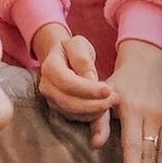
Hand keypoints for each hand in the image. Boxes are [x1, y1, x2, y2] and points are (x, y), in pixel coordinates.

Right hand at [34, 28, 116, 146]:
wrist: (64, 57)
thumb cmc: (72, 49)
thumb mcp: (78, 45)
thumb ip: (83, 60)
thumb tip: (91, 80)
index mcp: (49, 67)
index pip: (67, 83)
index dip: (88, 90)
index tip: (108, 90)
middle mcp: (46, 86)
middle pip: (69, 102)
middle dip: (94, 104)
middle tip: (115, 98)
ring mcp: (51, 100)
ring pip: (74, 113)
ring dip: (95, 111)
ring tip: (113, 101)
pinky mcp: (60, 109)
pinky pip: (77, 117)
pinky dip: (92, 115)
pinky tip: (104, 105)